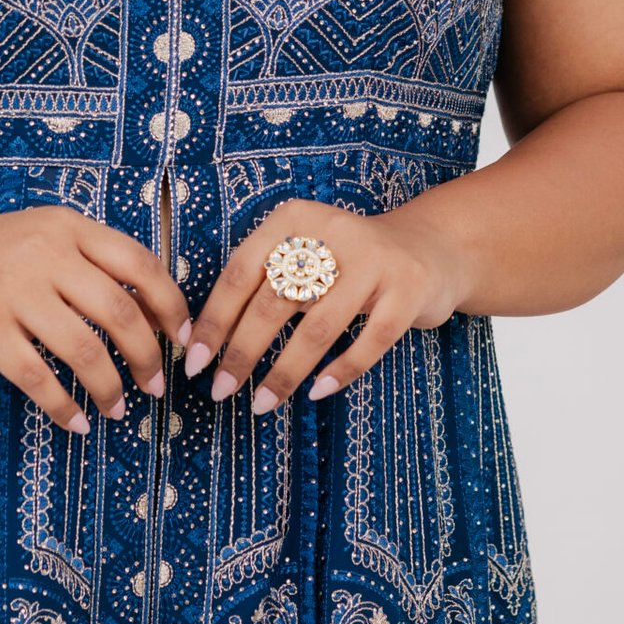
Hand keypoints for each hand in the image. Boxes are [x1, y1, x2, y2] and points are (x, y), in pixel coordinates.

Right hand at [0, 203, 192, 436]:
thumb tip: (146, 314)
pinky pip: (37, 376)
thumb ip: (83, 263)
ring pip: (84, 349)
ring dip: (109, 387)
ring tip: (117, 409)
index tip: (184, 340)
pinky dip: (63, 406)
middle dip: (148, 357)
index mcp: (67, 227)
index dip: (172, 307)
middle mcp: (44, 252)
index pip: (141, 264)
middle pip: (120, 312)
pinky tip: (75, 422)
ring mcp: (11, 288)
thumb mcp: (36, 238)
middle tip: (156, 386)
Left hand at [179, 198, 466, 412]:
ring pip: (318, 328)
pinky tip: (318, 393)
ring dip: (284, 372)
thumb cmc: (347, 263)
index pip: (241, 272)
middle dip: (241, 352)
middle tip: (220, 390)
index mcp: (294, 220)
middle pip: (273, 301)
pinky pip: (369, 340)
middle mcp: (332, 231)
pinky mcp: (408, 289)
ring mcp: (375, 260)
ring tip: (260, 404)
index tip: (194, 361)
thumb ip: (263, 282)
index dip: (214, 320)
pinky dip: (341, 371)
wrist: (429, 248)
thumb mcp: (303, 254)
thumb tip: (206, 340)